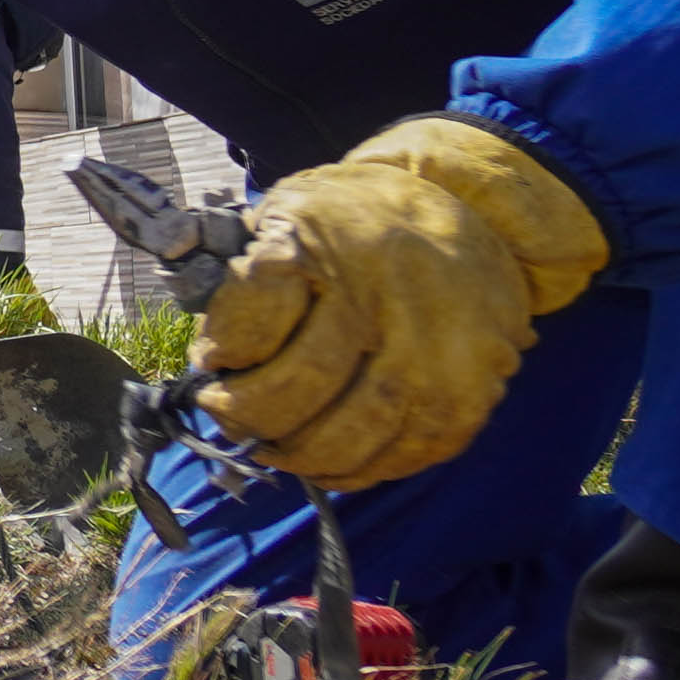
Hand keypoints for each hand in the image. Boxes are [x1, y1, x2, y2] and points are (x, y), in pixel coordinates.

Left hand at [192, 117, 606, 490]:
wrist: (471, 214)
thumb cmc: (362, 219)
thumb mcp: (293, 208)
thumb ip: (254, 272)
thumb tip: (217, 354)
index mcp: (336, 248)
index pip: (256, 319)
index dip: (221, 350)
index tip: (208, 362)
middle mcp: (391, 302)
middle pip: (301, 386)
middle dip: (250, 414)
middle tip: (227, 413)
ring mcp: (438, 356)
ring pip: (352, 436)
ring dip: (298, 454)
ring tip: (271, 445)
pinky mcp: (470, 396)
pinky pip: (403, 456)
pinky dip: (355, 471)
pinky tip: (325, 463)